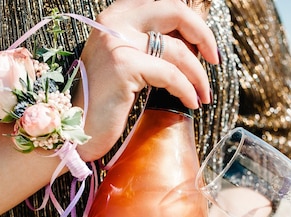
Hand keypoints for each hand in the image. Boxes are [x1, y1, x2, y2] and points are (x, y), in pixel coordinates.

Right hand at [75, 0, 218, 160]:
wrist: (75, 131)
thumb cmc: (103, 103)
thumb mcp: (124, 63)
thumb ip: (148, 46)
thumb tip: (190, 44)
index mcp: (115, 16)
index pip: (164, 3)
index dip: (191, 22)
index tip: (204, 47)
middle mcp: (114, 21)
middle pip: (175, 11)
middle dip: (204, 35)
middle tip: (215, 60)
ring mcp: (118, 41)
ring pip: (177, 50)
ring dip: (199, 75)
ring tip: (203, 96)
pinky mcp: (123, 66)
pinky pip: (171, 75)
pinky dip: (187, 90)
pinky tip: (191, 103)